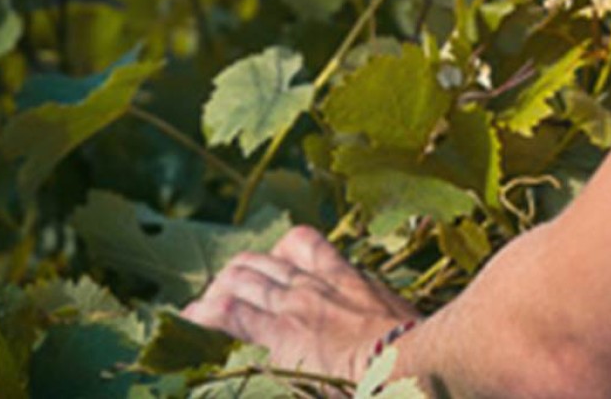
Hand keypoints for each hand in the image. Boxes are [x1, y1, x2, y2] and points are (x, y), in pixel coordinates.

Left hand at [182, 226, 421, 383]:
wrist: (416, 363)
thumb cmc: (422, 355)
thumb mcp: (402, 332)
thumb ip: (380, 330)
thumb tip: (384, 348)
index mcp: (348, 279)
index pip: (304, 246)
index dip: (279, 255)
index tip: (268, 269)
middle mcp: (317, 283)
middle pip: (264, 261)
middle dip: (238, 274)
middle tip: (223, 294)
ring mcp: (297, 304)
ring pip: (243, 281)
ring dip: (217, 293)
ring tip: (199, 309)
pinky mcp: (280, 332)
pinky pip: (231, 316)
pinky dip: (205, 317)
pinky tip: (188, 321)